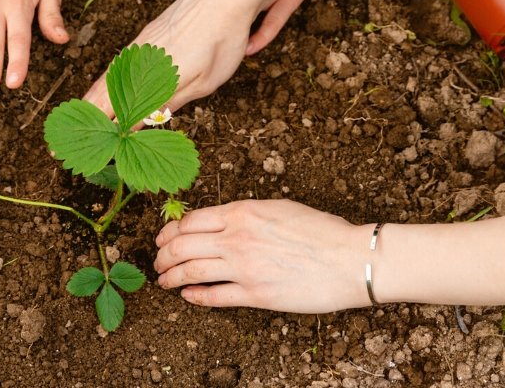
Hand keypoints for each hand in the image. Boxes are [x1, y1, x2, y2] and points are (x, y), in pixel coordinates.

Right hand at [83, 0, 253, 118]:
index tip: (85, 142)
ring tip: (84, 109)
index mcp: (152, 75)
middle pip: (105, 88)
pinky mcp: (150, 31)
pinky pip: (122, 59)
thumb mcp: (202, 82)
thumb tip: (138, 124)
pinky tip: (109, 80)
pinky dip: (109, 75)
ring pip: (112, 72)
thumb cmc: (220, 41)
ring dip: (95, 94)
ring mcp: (144, 42)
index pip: (114, 106)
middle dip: (88, 111)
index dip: (99, 126)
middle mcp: (140, 57)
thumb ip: (168, 102)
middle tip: (72, 129)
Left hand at [154, 200, 370, 312]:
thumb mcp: (277, 208)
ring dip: (172, 277)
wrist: (348, 258)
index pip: (192, 220)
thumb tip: (224, 221)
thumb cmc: (320, 230)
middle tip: (157, 261)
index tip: (162, 238)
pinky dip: (196, 296)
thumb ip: (246, 215)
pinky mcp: (256, 295)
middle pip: (184, 245)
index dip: (171, 230)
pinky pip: (216, 297)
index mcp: (242, 211)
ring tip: (163, 281)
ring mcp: (244, 267)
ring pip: (193, 271)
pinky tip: (189, 297)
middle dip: (164, 255)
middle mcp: (237, 237)